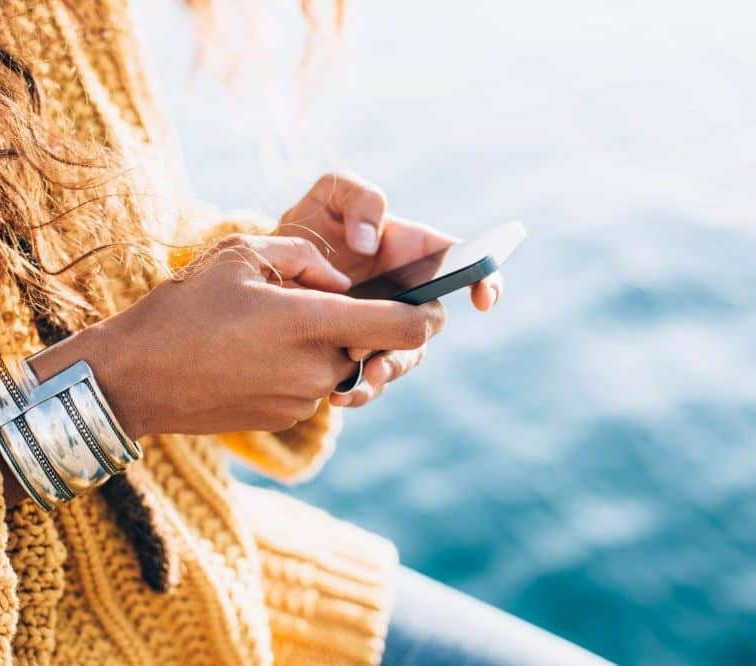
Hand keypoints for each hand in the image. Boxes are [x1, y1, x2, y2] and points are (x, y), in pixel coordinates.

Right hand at [30, 234, 444, 435]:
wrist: (134, 379)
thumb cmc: (183, 308)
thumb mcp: (241, 255)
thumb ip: (306, 260)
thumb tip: (342, 281)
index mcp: (312, 324)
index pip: (405, 328)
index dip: (426, 313)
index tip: (429, 301)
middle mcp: (317, 370)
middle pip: (375, 348)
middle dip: (365, 325)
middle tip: (327, 301)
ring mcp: (301, 401)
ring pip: (343, 367)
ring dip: (329, 346)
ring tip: (276, 325)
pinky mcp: (284, 419)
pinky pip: (315, 387)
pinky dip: (303, 367)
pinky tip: (259, 351)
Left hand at [277, 172, 501, 406]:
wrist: (270, 266)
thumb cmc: (312, 223)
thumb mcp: (331, 194)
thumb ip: (360, 199)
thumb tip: (369, 242)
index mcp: (414, 252)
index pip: (463, 264)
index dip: (485, 279)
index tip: (481, 298)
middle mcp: (407, 294)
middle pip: (429, 324)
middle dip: (413, 338)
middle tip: (381, 345)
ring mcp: (385, 326)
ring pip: (404, 358)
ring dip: (388, 371)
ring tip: (360, 377)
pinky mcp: (359, 353)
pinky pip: (371, 381)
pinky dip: (359, 391)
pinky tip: (338, 395)